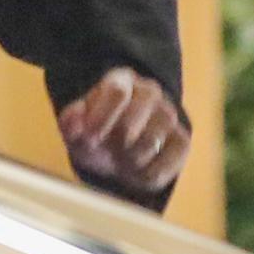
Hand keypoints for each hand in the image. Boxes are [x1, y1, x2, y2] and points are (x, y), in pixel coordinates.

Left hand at [57, 67, 188, 192]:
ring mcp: (169, 114)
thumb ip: (71, 122)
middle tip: (106, 147)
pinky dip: (146, 173)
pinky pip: (167, 162)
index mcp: (121, 79)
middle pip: (131, 123)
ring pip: (149, 144)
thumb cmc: (94, 135)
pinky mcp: (182, 140)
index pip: (117, 93)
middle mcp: (150, 91)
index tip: (89, 137)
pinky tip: (137, 167)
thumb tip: (78, 120)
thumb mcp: (74, 128)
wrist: (117, 154)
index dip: (101, 118)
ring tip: (121, 155)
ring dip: (129, 158)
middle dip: (113, 142)